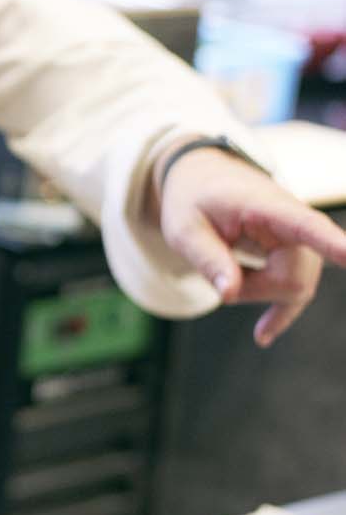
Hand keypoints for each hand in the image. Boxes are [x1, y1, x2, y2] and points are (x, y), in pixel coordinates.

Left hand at [155, 146, 345, 344]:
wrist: (205, 179)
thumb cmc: (193, 200)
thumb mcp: (184, 228)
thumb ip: (206, 259)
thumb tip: (229, 296)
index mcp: (265, 206)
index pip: (305, 225)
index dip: (330, 243)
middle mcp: (293, 220)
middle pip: (293, 277)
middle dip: (254, 290)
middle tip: (218, 275)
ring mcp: (299, 239)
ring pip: (295, 288)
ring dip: (258, 293)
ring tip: (226, 278)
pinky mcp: (295, 255)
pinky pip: (297, 292)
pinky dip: (280, 314)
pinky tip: (262, 335)